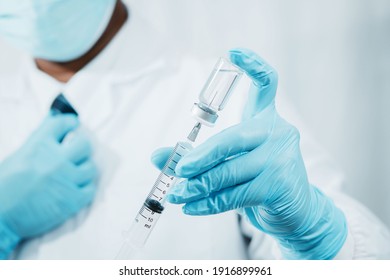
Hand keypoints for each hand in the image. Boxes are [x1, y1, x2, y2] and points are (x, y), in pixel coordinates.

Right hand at [0, 114, 96, 257]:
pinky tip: (76, 190)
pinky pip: (91, 189)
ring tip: (74, 175)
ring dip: (84, 170)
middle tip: (77, 153)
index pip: (62, 124)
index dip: (70, 122)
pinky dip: (85, 189)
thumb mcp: (19, 156)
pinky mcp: (73, 200)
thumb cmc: (3, 187)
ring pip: (91, 168)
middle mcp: (56, 159)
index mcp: (39, 145)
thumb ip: (39, 141)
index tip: (74, 124)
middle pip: (84, 145)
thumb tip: (55, 122)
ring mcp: (66, 179)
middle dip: (82, 148)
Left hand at [151, 48, 346, 258]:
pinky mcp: (279, 185)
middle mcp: (277, 133)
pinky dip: (209, 203)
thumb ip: (197, 156)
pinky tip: (191, 207)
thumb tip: (158, 157)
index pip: (268, 84)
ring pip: (229, 171)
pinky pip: (235, 195)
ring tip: (178, 195)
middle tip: (178, 169)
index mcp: (266, 119)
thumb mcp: (230, 160)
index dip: (254, 65)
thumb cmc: (260, 177)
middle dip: (200, 157)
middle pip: (232, 138)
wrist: (295, 208)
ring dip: (198, 185)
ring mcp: (280, 159)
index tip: (234, 52)